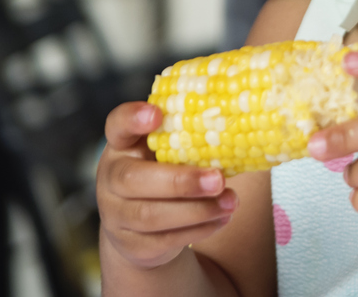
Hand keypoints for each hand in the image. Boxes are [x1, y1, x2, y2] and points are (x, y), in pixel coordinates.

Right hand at [96, 102, 238, 268]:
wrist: (142, 226)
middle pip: (132, 179)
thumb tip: (246, 123)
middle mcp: (111, 177)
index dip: (132, 118)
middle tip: (218, 179)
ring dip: (198, 210)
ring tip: (231, 202)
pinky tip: (222, 219)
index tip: (156, 114)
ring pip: (150, 216)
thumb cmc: (167, 172)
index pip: (117, 124)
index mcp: (123, 144)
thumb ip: (193, 136)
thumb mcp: (172, 151)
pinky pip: (164, 240)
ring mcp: (116, 214)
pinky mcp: (131, 244)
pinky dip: (199, 230)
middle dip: (180, 181)